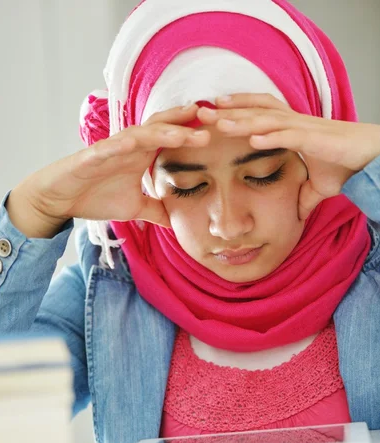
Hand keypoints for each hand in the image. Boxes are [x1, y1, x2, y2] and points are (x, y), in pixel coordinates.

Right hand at [8, 105, 209, 236]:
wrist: (60, 200)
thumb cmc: (95, 197)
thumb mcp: (136, 208)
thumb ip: (158, 211)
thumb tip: (178, 223)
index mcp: (142, 154)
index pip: (173, 137)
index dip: (196, 132)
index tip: (222, 131)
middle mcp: (131, 145)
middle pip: (163, 127)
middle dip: (188, 122)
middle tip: (215, 119)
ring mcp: (112, 148)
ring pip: (141, 134)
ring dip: (164, 132)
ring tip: (186, 133)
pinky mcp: (92, 157)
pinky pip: (109, 148)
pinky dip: (122, 144)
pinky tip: (136, 143)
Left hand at [197, 94, 379, 219]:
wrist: (372, 158)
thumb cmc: (345, 166)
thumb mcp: (317, 188)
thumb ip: (302, 198)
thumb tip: (294, 216)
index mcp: (289, 130)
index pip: (256, 115)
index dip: (234, 112)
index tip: (210, 115)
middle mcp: (293, 124)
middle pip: (254, 111)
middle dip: (227, 110)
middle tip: (198, 110)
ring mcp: (304, 128)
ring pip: (267, 119)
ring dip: (241, 119)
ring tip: (217, 120)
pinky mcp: (316, 139)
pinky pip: (290, 135)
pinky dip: (271, 136)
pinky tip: (252, 138)